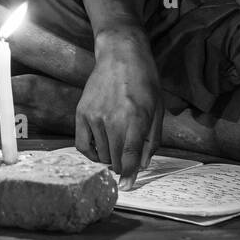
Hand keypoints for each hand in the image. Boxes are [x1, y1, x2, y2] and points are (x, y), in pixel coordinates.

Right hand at [76, 27, 163, 188]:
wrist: (120, 54)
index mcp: (135, 118)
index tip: (127, 186)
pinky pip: (82, 145)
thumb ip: (151, 140)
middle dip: (121, 166)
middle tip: (126, 161)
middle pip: (113, 160)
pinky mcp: (81, 113)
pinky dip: (91, 153)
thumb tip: (142, 165)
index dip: (129, 176)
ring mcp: (94, 116)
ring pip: (99, 154)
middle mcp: (113, 119)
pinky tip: (100, 148)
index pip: (128, 157)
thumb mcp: (158, 110)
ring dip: (108, 158)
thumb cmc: (144, 81)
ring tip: (116, 147)